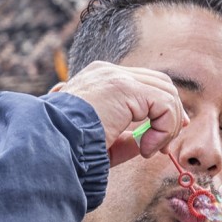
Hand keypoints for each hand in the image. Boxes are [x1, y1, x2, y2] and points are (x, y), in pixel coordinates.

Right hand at [55, 61, 189, 165]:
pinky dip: (164, 129)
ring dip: (168, 126)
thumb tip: (147, 141)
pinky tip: (146, 148)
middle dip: (172, 116)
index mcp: (100, 79)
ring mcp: (116, 76)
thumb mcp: (103, 141)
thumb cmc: (69, 148)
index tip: (162, 139)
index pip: (145, 84)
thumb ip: (126, 137)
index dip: (163, 109)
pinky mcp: (124, 87)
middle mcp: (108, 72)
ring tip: (150, 150)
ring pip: (167, 93)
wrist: (49, 146)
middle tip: (163, 146)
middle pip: (161, 83)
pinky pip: (164, 104)